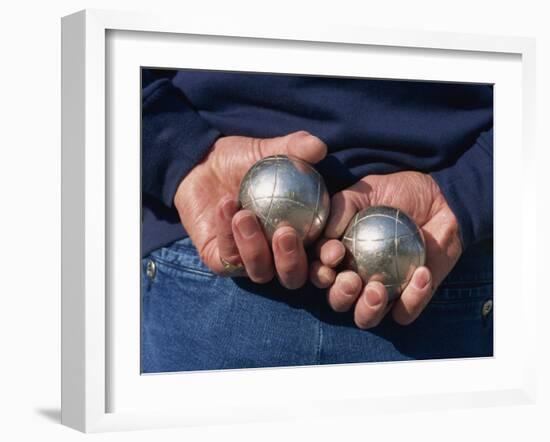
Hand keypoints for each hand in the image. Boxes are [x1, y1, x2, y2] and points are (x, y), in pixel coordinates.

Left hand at [174, 131, 326, 288]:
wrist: (202, 163)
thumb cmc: (243, 159)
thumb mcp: (269, 150)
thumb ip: (294, 148)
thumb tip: (319, 147)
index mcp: (300, 238)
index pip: (321, 257)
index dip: (329, 257)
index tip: (332, 246)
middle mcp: (277, 257)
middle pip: (293, 277)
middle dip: (292, 262)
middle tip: (285, 232)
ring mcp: (249, 262)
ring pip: (260, 272)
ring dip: (254, 247)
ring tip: (245, 215)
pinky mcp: (221, 262)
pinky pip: (228, 257)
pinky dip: (228, 233)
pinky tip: (226, 207)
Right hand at [310, 171, 462, 326]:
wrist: (439, 198)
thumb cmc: (396, 193)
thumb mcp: (365, 190)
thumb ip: (341, 206)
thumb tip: (326, 235)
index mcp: (338, 259)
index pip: (319, 272)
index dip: (320, 270)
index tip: (335, 253)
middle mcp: (355, 280)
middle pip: (338, 301)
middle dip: (340, 295)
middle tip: (352, 279)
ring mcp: (383, 293)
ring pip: (367, 317)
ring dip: (367, 309)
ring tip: (377, 290)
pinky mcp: (411, 299)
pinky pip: (406, 312)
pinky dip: (411, 299)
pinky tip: (421, 274)